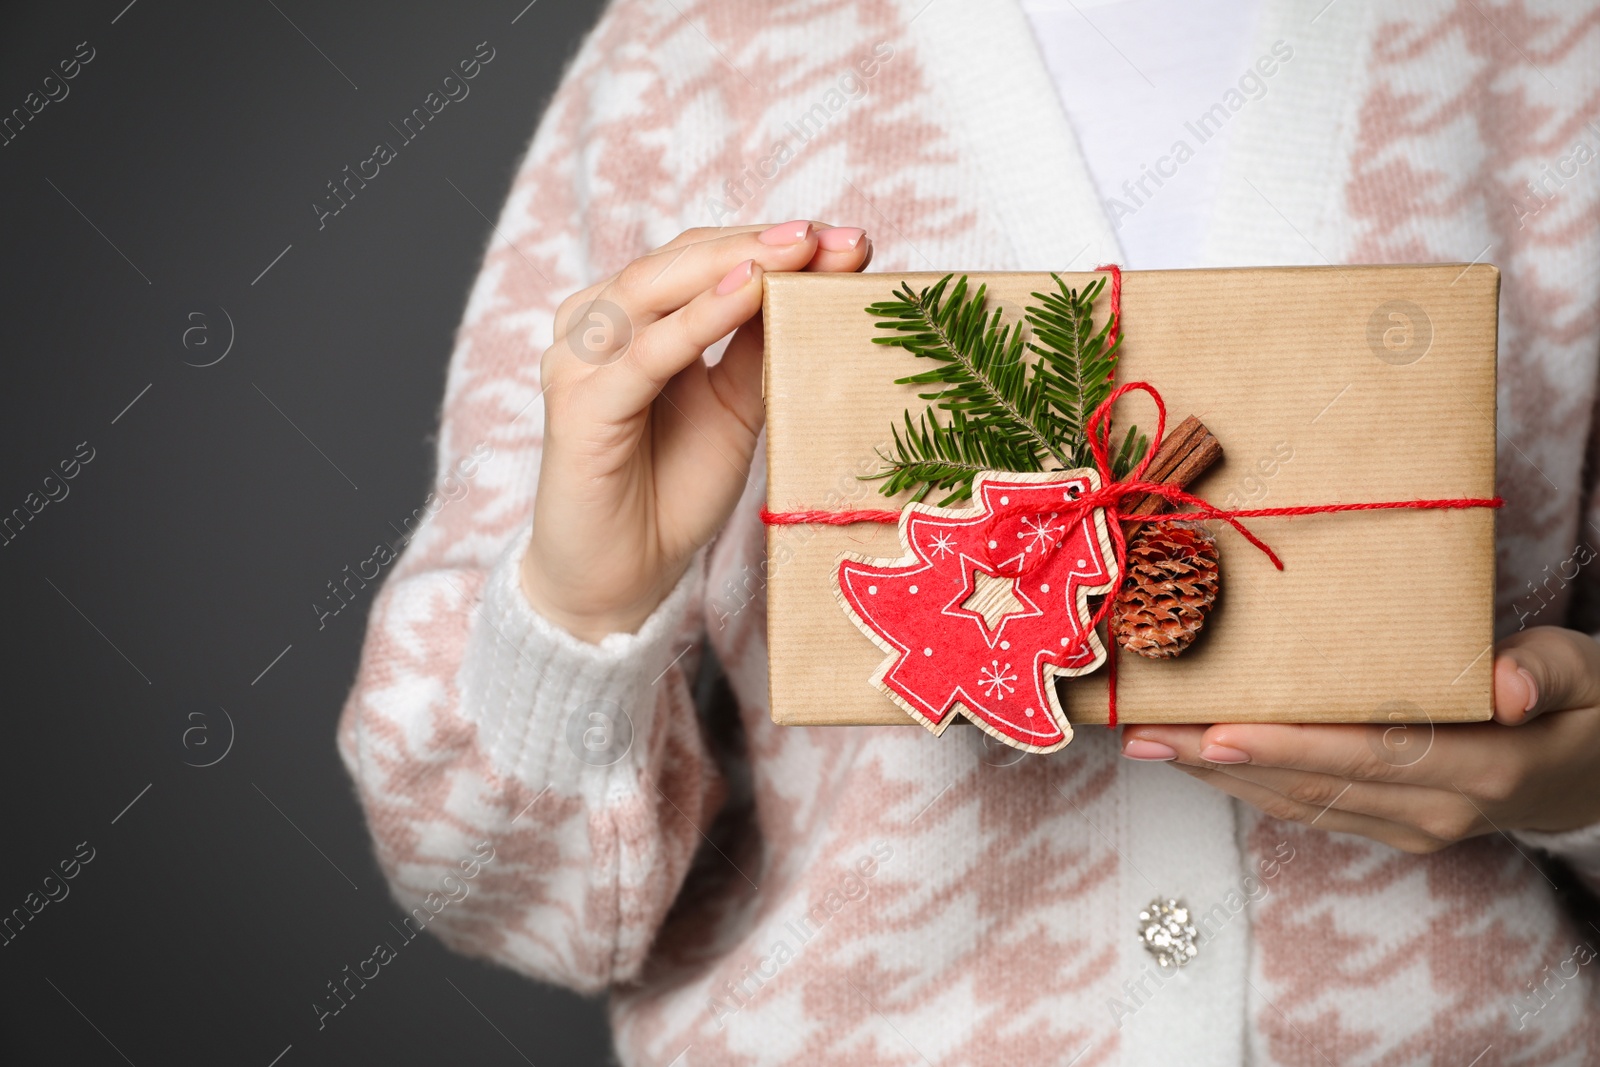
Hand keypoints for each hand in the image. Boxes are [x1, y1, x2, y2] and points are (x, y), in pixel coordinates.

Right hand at [523, 222, 870, 640]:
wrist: (621, 580)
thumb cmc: (673, 490)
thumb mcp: (736, 408)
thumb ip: (761, 347)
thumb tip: (822, 280)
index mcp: (636, 321)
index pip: (703, 258)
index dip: (771, 242)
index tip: (848, 239)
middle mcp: (599, 327)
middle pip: (679, 260)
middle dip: (760, 243)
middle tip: (831, 236)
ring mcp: (580, 361)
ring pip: (655, 289)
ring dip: (731, 263)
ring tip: (799, 251)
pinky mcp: (579, 407)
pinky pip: (645, 354)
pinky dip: (697, 319)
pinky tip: (747, 293)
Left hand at [1119, 626, 1599, 852]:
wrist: (1599, 775)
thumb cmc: (1587, 705)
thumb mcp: (1585, 671)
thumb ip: (1545, 671)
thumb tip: (1507, 684)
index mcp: (1485, 767)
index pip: (1370, 753)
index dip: (1290, 746)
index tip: (1217, 731)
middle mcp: (1439, 809)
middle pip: (1314, 782)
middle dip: (1221, 759)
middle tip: (1144, 732)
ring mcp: (1415, 827)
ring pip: (1300, 802)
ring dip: (1218, 776)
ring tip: (1148, 742)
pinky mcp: (1395, 829)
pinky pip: (1310, 808)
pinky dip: (1249, 784)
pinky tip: (1198, 759)